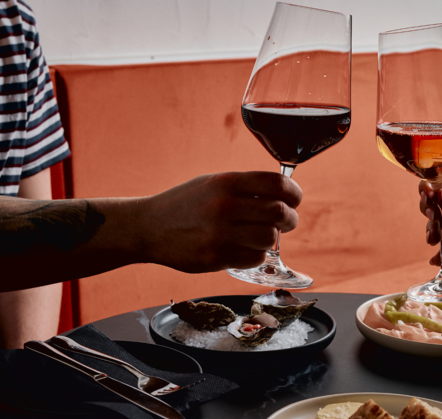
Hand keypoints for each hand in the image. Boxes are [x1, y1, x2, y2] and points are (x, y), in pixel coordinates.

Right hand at [141, 171, 301, 271]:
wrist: (148, 227)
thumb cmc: (185, 204)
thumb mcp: (213, 183)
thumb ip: (246, 187)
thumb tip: (285, 195)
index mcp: (226, 182)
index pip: (277, 185)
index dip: (294, 194)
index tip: (294, 200)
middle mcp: (224, 206)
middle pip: (280, 213)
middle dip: (290, 219)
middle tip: (285, 222)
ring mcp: (220, 233)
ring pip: (270, 238)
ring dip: (271, 238)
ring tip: (259, 235)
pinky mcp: (215, 257)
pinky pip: (255, 258)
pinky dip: (256, 254)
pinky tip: (244, 248)